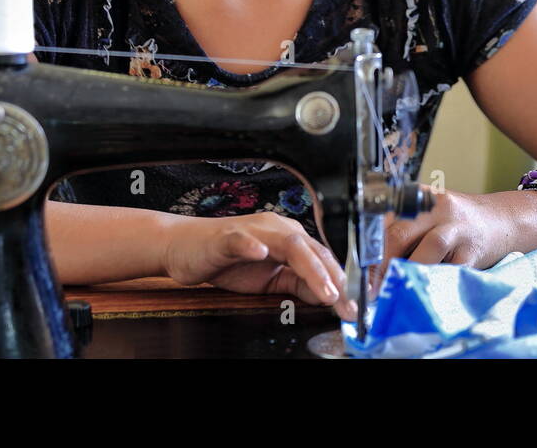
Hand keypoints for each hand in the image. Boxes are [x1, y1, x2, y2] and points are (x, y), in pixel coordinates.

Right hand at [160, 211, 357, 320]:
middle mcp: (276, 229)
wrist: (184, 247)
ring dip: (309, 266)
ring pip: (288, 243)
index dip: (340, 282)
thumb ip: (297, 283)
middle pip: (312, 249)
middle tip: (344, 303)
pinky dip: (252, 245)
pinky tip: (261, 253)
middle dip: (332, 277)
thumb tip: (328, 296)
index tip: (352, 306)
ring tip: (323, 289)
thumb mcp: (269, 278)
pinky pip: (241, 239)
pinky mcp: (227, 237)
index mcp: (289, 237)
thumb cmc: (226, 260)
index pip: (322, 258)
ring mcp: (253, 231)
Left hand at [371, 188, 507, 295]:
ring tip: (398, 290)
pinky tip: (427, 291)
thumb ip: (405, 231)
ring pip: (428, 249)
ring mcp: (458, 228)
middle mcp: (438, 208)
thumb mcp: (431, 216)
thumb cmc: (459, 223)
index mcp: (421, 198)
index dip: (370, 249)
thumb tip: (373, 265)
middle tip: (374, 289)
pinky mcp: (474, 250)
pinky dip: (436, 283)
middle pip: (401, 233)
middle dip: (383, 266)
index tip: (362, 272)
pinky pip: (451, 269)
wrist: (504, 221)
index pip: (385, 219)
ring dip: (409, 274)